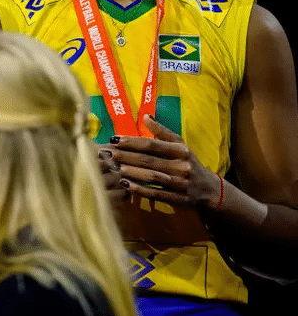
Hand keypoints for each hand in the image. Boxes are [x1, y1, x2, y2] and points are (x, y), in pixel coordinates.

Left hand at [103, 116, 221, 207]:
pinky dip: (140, 190)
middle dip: (126, 156)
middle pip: (149, 160)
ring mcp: (180, 183)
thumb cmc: (188, 162)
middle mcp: (181, 166)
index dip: (132, 141)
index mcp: (181, 150)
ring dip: (132, 172)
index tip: (114, 139)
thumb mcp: (180, 145)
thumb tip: (145, 116)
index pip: (152, 145)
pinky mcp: (178, 199)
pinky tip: (126, 185)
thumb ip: (162, 132)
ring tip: (115, 168)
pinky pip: (156, 194)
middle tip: (107, 153)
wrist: (209, 189)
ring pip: (152, 177)